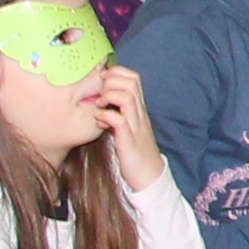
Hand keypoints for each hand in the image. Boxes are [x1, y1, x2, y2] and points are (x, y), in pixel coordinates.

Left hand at [90, 66, 164, 191]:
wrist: (149, 175)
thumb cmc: (135, 151)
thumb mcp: (128, 127)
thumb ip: (119, 113)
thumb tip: (101, 100)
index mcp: (139, 109)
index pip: (134, 79)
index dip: (117, 72)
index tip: (102, 80)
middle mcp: (139, 114)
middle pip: (132, 83)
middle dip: (112, 80)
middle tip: (99, 92)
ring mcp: (135, 127)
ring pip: (127, 98)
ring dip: (109, 96)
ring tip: (99, 106)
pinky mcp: (129, 141)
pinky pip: (119, 122)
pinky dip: (106, 116)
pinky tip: (99, 120)